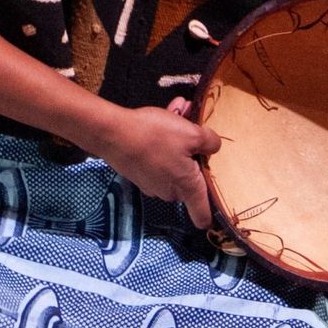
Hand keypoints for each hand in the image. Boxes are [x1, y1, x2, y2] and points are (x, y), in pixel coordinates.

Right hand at [85, 104, 220, 226]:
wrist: (113, 133)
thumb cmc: (156, 137)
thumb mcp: (192, 133)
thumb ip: (210, 142)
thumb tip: (213, 147)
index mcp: (187, 187)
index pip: (202, 215)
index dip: (210, 215)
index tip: (214, 209)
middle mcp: (169, 190)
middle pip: (189, 179)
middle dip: (194, 154)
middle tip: (194, 130)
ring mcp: (151, 182)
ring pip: (173, 163)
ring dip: (177, 142)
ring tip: (178, 112)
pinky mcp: (138, 171)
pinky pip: (157, 158)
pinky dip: (161, 142)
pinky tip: (161, 117)